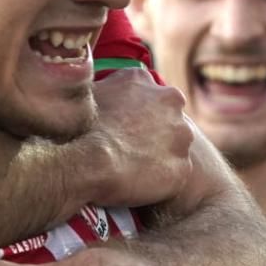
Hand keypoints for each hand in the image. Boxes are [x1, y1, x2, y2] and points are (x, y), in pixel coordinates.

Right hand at [84, 69, 193, 209]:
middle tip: (131, 147)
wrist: (91, 162)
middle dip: (155, 132)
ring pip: (175, 146)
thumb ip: (100, 88)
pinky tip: (141, 184)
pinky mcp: (183, 166)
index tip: (124, 125)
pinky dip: (162, 180)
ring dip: (160, 156)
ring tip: (135, 168)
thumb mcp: (86, 95)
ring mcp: (182, 135)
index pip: (146, 93)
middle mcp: (171, 101)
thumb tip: (87, 86)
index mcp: (144, 80)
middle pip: (166, 117)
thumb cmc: (82, 128)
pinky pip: (175, 174)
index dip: (136, 112)